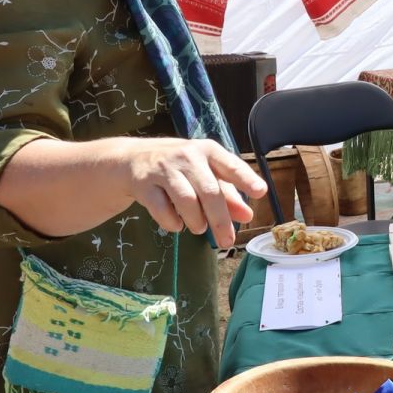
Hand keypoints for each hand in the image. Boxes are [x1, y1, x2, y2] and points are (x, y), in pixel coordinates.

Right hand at [113, 137, 266, 248]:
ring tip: (199, 228)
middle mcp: (187, 156)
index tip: (260, 192)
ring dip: (196, 221)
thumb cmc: (179, 167)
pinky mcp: (143, 183)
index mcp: (208, 151)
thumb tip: (247, 215)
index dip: (246, 179)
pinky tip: (176, 224)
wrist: (132, 159)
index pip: (230, 165)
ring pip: (186, 200)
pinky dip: (172, 223)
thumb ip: (228, 194)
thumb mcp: (205, 174)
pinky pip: (161, 209)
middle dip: (220, 220)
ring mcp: (164, 168)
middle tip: (227, 241)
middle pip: (209, 191)